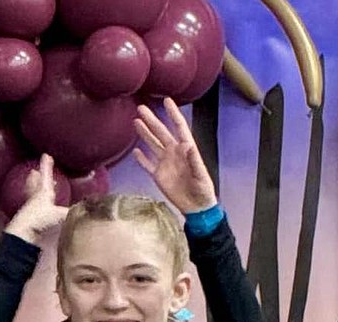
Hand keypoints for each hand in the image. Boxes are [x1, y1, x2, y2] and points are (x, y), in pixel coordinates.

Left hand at [4, 154, 68, 242]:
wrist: (24, 233)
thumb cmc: (41, 219)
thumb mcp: (61, 215)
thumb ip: (74, 212)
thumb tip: (88, 209)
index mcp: (44, 193)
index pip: (46, 176)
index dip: (47, 166)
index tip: (46, 155)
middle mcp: (36, 198)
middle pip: (35, 185)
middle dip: (36, 178)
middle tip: (33, 171)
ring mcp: (31, 209)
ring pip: (31, 195)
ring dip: (32, 188)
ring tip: (31, 183)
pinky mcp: (28, 220)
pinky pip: (31, 209)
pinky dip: (33, 205)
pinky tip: (36, 209)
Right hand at [132, 97, 218, 214]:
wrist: (195, 206)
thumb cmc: (202, 189)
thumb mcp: (201, 174)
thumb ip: (194, 160)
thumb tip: (187, 144)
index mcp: (185, 148)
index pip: (178, 126)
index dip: (173, 113)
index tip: (167, 100)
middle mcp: (174, 152)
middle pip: (161, 132)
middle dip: (151, 120)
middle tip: (141, 108)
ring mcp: (165, 163)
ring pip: (152, 144)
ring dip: (144, 133)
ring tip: (136, 121)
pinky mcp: (158, 175)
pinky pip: (148, 164)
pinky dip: (141, 158)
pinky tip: (135, 150)